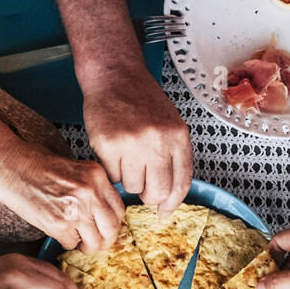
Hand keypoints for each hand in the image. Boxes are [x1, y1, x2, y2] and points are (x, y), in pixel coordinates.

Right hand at [0, 143, 125, 252]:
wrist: (10, 167)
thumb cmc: (37, 166)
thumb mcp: (76, 169)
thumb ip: (93, 188)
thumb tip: (105, 214)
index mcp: (97, 175)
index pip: (119, 209)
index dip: (114, 223)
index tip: (107, 228)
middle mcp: (90, 192)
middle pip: (111, 228)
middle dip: (106, 240)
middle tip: (97, 243)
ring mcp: (75, 209)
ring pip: (95, 241)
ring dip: (88, 247)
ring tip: (81, 243)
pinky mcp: (58, 224)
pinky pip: (72, 243)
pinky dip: (67, 243)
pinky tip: (61, 233)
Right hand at [82, 64, 192, 218]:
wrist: (115, 76)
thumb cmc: (142, 101)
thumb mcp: (170, 125)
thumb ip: (173, 157)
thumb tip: (168, 199)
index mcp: (178, 137)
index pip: (181, 183)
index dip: (172, 203)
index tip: (165, 212)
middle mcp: (158, 141)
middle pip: (157, 192)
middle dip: (148, 195)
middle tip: (141, 184)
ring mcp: (132, 143)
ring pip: (132, 187)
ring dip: (128, 178)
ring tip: (126, 156)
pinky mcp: (108, 145)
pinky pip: (112, 176)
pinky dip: (111, 169)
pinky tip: (114, 150)